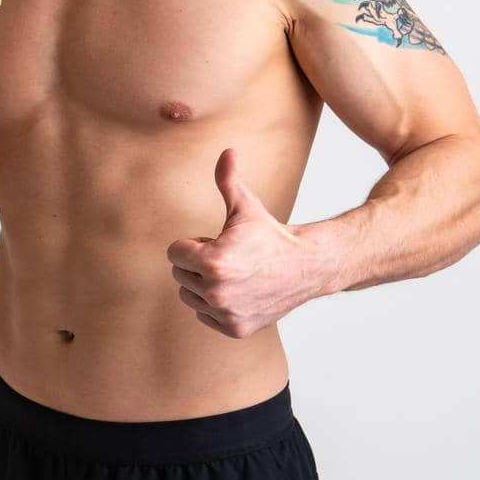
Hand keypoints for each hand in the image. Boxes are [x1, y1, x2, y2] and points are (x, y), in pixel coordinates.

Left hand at [165, 148, 321, 338]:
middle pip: (180, 275)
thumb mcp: (246, 207)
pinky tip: (238, 292)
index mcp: (212, 261)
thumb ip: (228, 180)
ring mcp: (225, 313)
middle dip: (197, 263)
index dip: (193, 244)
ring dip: (203, 285)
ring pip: (190, 296)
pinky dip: (215, 306)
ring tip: (233, 274)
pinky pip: (204, 315)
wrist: (305, 267)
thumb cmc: (270, 235)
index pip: (174, 253)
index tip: (214, 241)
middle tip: (227, 257)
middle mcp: (215, 291)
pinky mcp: (235, 329)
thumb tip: (227, 150)